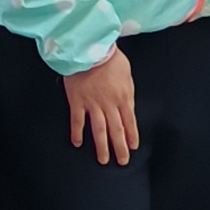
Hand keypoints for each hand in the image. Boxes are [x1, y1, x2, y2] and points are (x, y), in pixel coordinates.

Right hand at [63, 47, 138, 165]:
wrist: (90, 48)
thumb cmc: (109, 57)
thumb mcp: (127, 73)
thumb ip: (127, 90)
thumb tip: (127, 103)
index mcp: (123, 97)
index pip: (130, 121)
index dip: (131, 136)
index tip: (132, 147)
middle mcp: (109, 104)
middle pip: (116, 130)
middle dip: (120, 147)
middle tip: (122, 161)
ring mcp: (92, 104)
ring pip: (99, 130)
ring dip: (101, 147)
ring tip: (103, 160)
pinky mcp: (77, 101)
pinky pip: (77, 121)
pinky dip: (77, 133)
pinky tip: (77, 143)